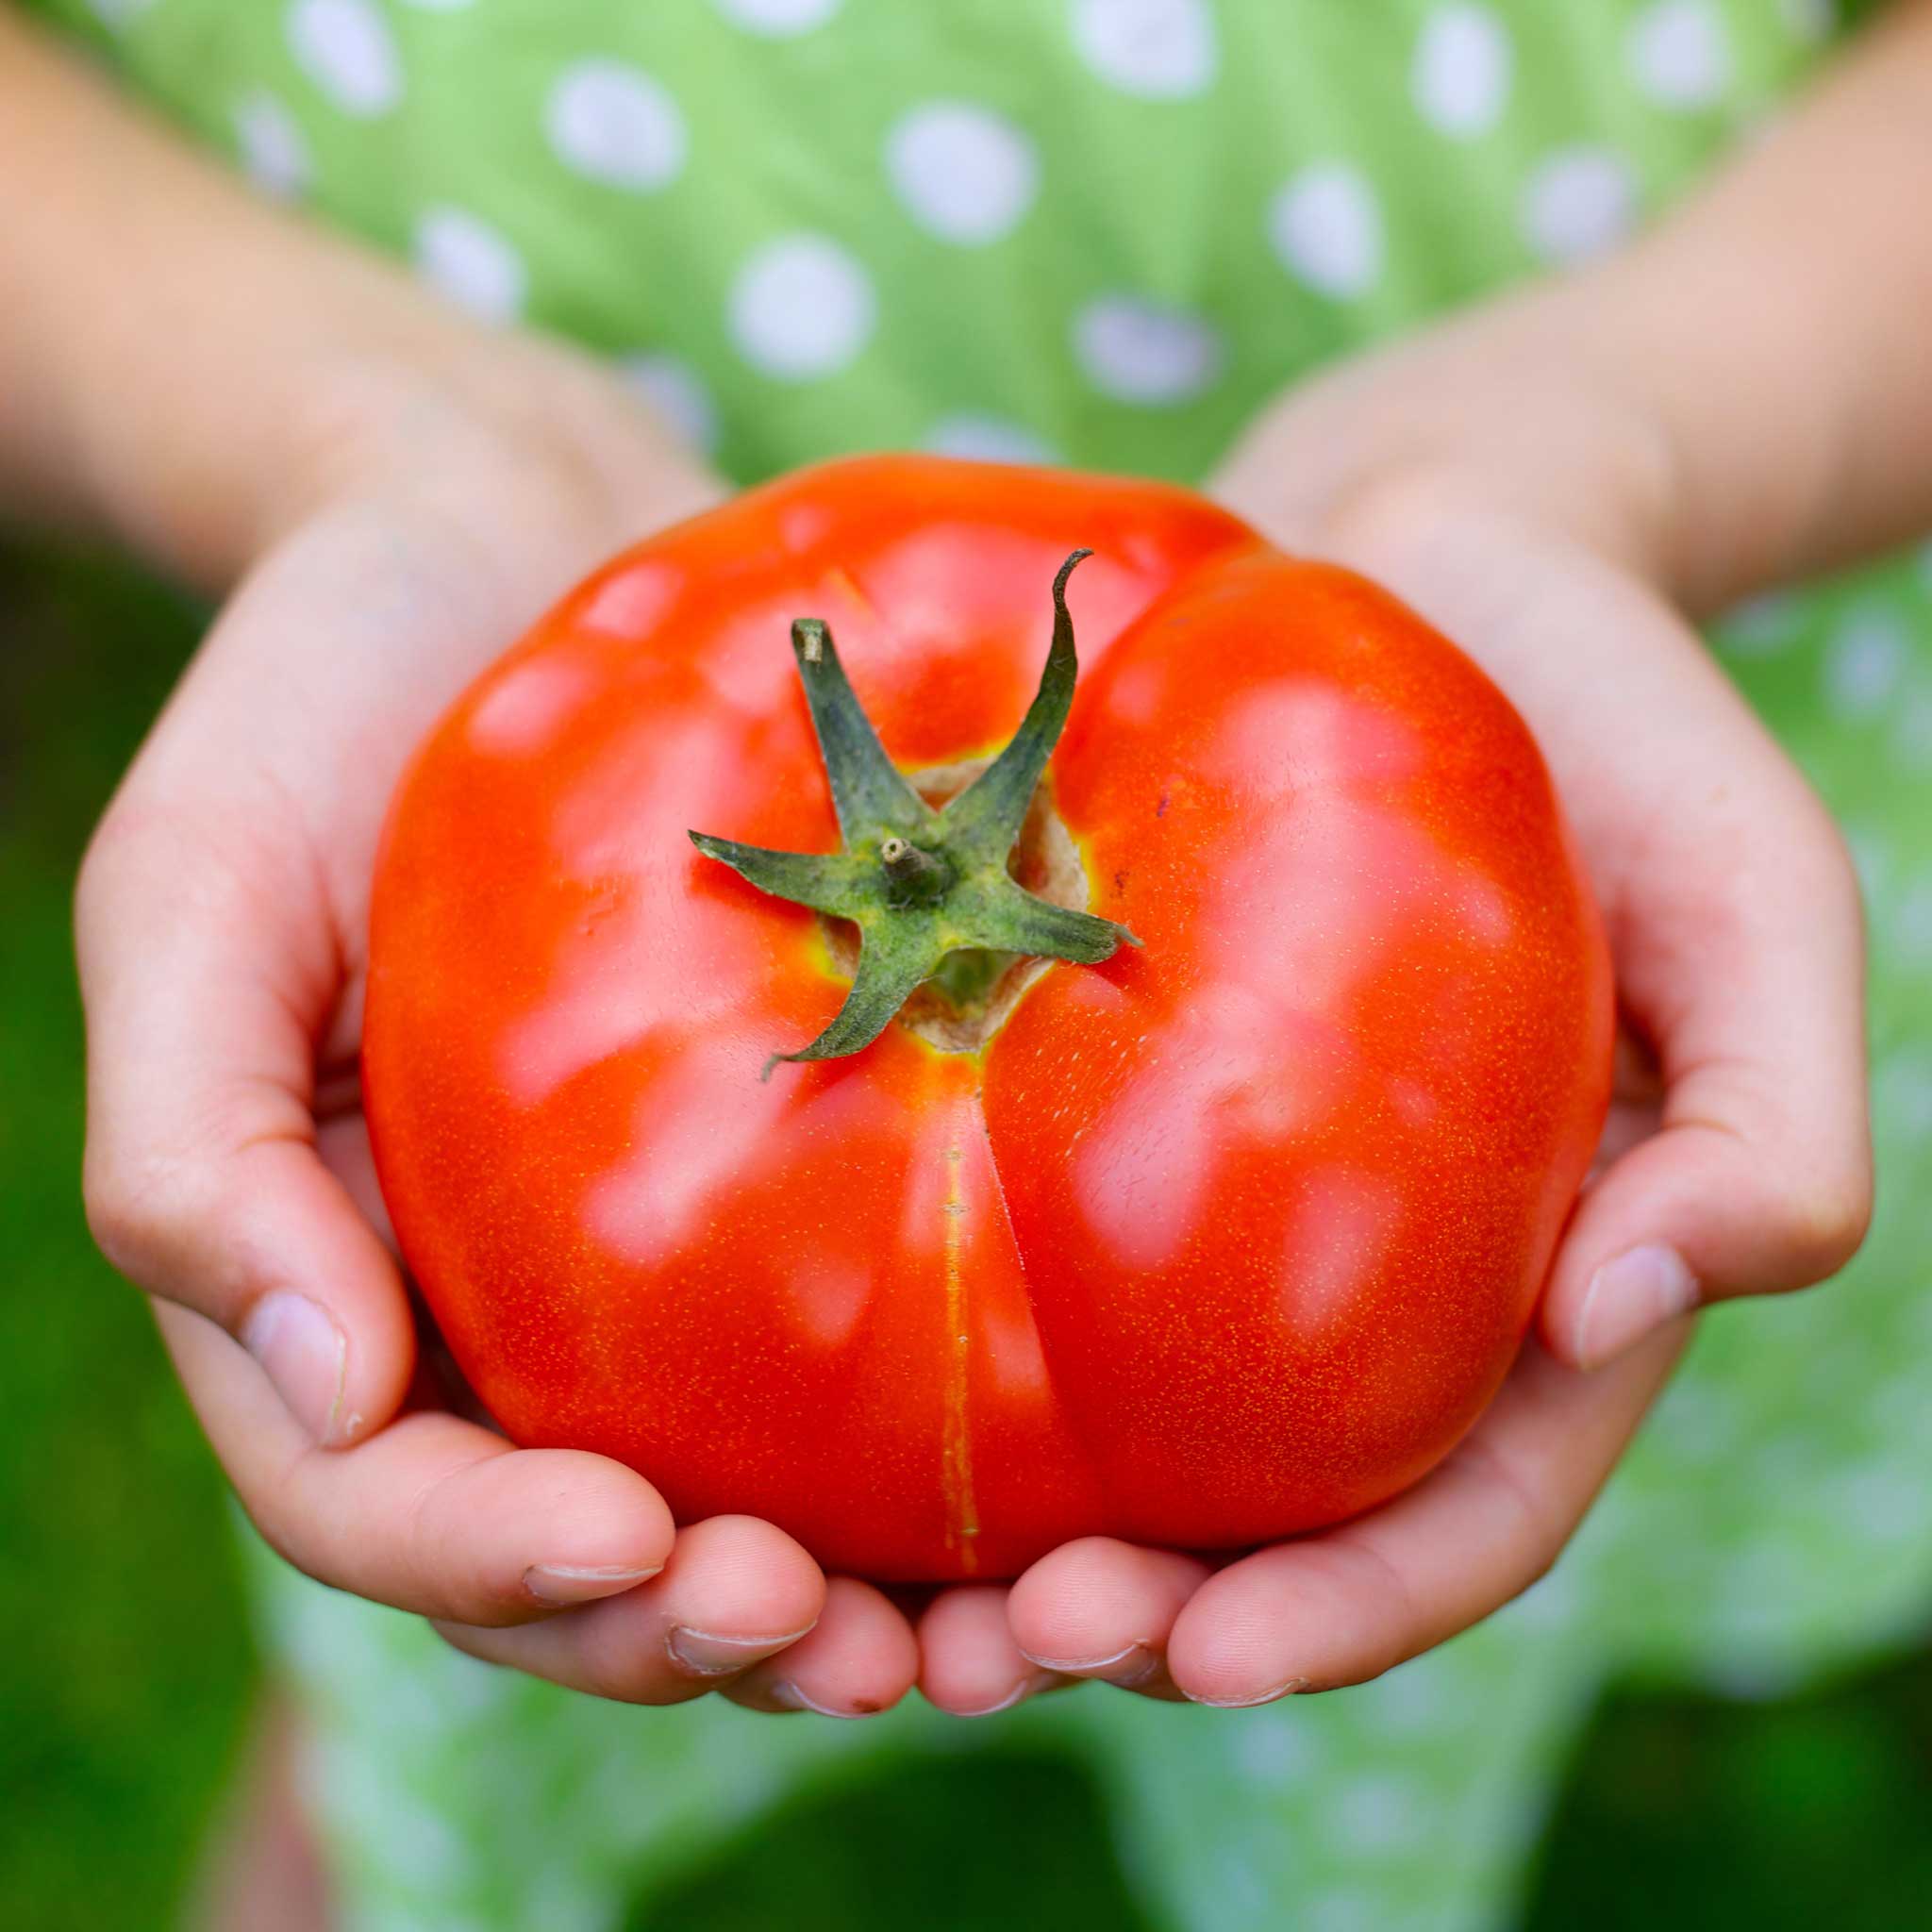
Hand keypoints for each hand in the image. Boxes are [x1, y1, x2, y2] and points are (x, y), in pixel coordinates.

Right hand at [75, 347, 923, 1715]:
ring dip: (837, 1601)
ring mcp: (642, 1247)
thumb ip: (193, 1136)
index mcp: (336, 1274)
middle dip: (693, 1629)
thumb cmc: (322, 698)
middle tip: (845, 1641)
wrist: (511, 535)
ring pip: (730, 1500)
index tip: (643, 1550)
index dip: (500, 1567)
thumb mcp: (198, 888)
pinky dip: (927, 1456)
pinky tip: (1045, 1487)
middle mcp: (494, 1299)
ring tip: (966, 1634)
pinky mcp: (791, 1161)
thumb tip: (317, 1384)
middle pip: (578, 1556)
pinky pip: (849, 1347)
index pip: (387, 1499)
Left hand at [930, 303, 1876, 1714]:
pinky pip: (998, 1226)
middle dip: (1132, 1621)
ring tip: (862, 1599)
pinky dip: (923, 1332)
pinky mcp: (1093, 1079)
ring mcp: (1217, 1182)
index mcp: (1530, 1276)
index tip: (1194, 1657)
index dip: (1342, 1613)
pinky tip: (798, 1377)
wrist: (1427, 552)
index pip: (1454, 1510)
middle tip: (983, 1652)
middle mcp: (1363, 1266)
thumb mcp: (1750, 889)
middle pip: (1253, 1515)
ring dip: (992, 1542)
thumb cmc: (1612, 708)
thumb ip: (1768, 1111)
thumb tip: (1648, 1306)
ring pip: (1104, 1423)